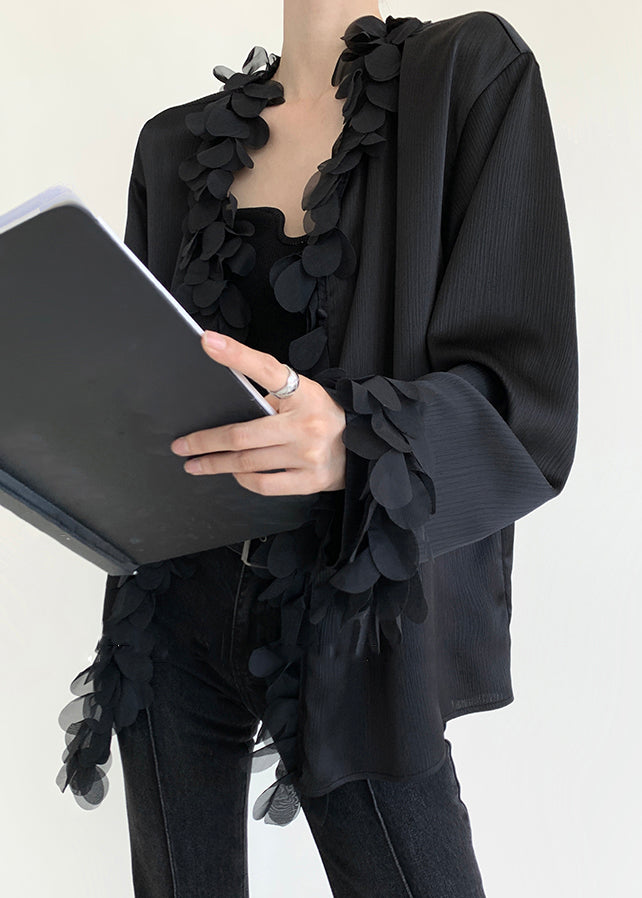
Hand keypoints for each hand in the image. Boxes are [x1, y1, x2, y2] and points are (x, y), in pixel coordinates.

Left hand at [169, 330, 346, 494]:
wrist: (364, 444)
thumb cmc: (322, 416)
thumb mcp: (303, 394)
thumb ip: (270, 398)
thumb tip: (224, 408)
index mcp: (303, 393)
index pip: (265, 369)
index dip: (235, 355)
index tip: (206, 341)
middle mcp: (305, 423)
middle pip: (241, 434)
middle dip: (204, 441)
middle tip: (182, 445)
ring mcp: (308, 454)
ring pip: (247, 463)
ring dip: (215, 464)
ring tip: (196, 463)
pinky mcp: (310, 480)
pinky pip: (264, 484)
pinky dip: (243, 480)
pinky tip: (233, 475)